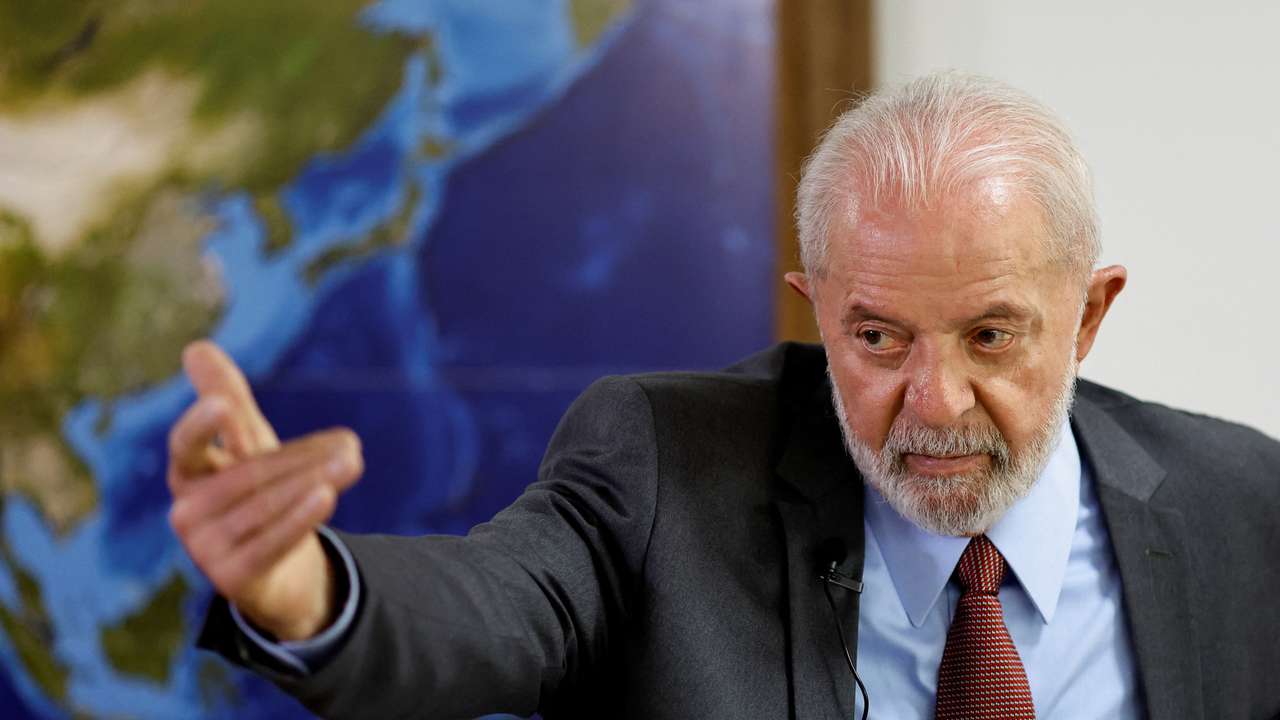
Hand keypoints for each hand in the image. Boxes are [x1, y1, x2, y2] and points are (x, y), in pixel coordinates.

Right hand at [167, 341, 363, 640]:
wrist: (280, 572)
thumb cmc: (260, 495)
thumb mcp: (249, 446)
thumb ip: (229, 400)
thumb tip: (196, 346)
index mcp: (186, 474)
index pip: (186, 445)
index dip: (202, 425)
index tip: (223, 403)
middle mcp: (187, 512)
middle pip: (250, 475)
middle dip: (303, 459)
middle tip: (351, 444)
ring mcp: (205, 549)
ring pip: (266, 506)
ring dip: (314, 482)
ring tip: (353, 461)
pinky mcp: (231, 579)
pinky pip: (272, 542)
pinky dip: (301, 517)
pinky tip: (326, 495)